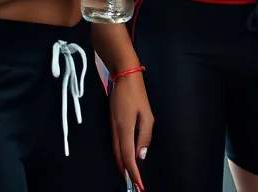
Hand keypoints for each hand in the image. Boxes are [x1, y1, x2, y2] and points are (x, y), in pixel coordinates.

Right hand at [109, 69, 152, 191]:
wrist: (123, 76)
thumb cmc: (137, 94)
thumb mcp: (146, 114)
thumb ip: (144, 135)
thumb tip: (141, 155)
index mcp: (125, 130)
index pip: (128, 158)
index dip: (133, 173)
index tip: (139, 185)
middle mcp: (116, 132)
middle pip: (120, 158)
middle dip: (127, 173)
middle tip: (135, 185)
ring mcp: (112, 128)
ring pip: (116, 153)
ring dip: (123, 166)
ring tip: (131, 176)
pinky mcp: (112, 124)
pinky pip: (115, 145)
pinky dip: (120, 156)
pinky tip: (125, 159)